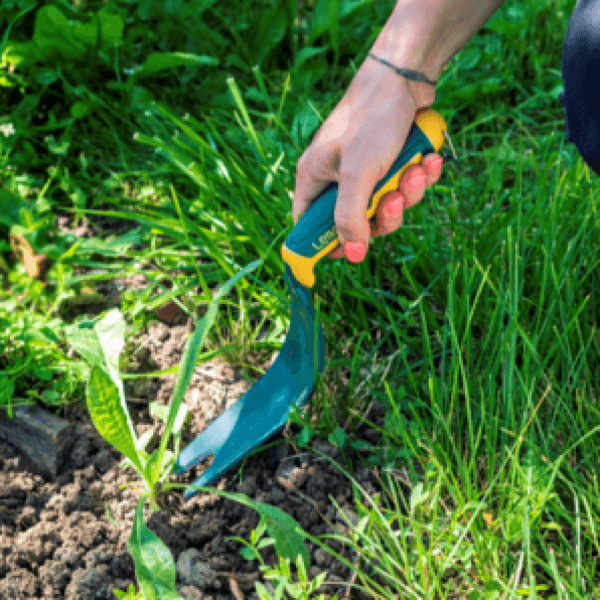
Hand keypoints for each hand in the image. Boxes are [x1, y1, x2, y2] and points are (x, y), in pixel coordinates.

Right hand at [293, 57, 443, 262]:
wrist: (405, 77)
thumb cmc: (372, 119)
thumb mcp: (358, 172)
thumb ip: (351, 216)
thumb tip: (352, 254)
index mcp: (315, 178)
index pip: (310, 225)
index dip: (328, 243)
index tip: (352, 251)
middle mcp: (336, 178)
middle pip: (357, 222)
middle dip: (385, 214)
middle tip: (395, 199)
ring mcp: (365, 172)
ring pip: (386, 206)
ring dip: (408, 192)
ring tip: (417, 168)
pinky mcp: (390, 163)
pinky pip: (405, 187)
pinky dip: (419, 177)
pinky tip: (428, 160)